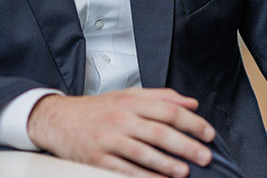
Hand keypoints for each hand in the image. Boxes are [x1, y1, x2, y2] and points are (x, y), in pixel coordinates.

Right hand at [26, 88, 215, 176]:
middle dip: (185, 145)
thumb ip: (161, 97)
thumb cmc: (97, 109)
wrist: (60, 120)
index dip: (191, 122)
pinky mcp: (98, 159)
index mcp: (131, 101)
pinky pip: (125, 170)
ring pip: (143, 152)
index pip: (168, 110)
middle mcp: (121, 118)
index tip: (207, 133)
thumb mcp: (128, 95)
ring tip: (185, 171)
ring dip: (167, 164)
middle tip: (204, 155)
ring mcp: (109, 139)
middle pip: (159, 131)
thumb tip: (191, 103)